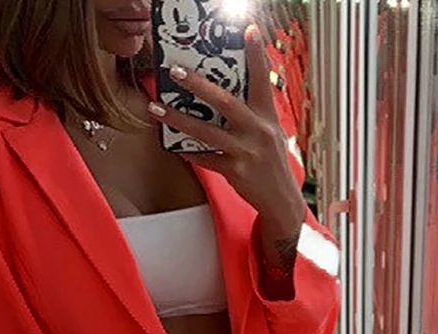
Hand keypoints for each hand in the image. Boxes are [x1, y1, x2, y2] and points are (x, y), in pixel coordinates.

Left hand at [147, 24, 305, 241]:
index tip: (249, 31)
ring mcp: (246, 152)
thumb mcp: (270, 133)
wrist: (281, 199)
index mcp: (267, 117)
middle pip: (226, 102)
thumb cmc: (270, 163)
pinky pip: (206, 160)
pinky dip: (190, 153)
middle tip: (177, 71)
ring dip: (179, 120)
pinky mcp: (236, 172)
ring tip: (157, 109)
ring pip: (207, 132)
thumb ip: (254, 113)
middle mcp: (258, 131)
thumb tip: (227, 95)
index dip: (257, 55)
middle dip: (199, 85)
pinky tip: (175, 147)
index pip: (262, 79)